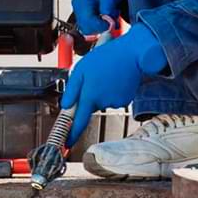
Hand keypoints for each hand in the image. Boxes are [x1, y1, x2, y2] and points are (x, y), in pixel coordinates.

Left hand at [61, 21, 167, 145]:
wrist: (132, 53)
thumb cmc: (105, 58)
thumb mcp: (80, 70)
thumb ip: (71, 90)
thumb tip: (66, 107)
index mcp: (90, 95)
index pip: (79, 121)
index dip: (72, 134)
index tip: (67, 144)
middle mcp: (103, 102)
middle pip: (91, 106)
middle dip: (90, 95)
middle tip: (94, 77)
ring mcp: (116, 102)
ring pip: (102, 101)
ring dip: (101, 91)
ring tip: (106, 74)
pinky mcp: (125, 100)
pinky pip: (113, 99)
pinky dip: (112, 91)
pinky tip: (115, 78)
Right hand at [71, 0, 124, 35]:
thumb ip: (108, 10)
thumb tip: (108, 24)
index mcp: (81, 2)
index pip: (87, 23)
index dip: (101, 26)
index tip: (113, 24)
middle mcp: (78, 8)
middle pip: (87, 28)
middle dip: (102, 26)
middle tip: (113, 17)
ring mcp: (81, 11)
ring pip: (90, 29)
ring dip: (102, 25)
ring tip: (110, 13)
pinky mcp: (86, 13)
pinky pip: (92, 25)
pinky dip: (101, 23)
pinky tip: (107, 14)